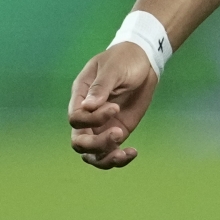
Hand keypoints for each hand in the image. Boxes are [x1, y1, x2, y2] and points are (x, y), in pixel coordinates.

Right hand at [67, 42, 160, 167]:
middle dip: (96, 144)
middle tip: (118, 134)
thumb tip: (87, 107)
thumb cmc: (124, 59)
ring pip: (93, 154)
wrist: (143, 61)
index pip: (76, 119)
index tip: (115, 107)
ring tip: (123, 154)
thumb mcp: (113, 68)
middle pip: (80, 142)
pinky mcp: (118, 131)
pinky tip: (132, 152)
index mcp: (80, 97)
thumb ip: (100, 87)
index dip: (93, 120)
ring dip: (106, 159)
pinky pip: (112, 152)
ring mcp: (102, 126)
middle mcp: (88, 116)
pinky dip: (120, 158)